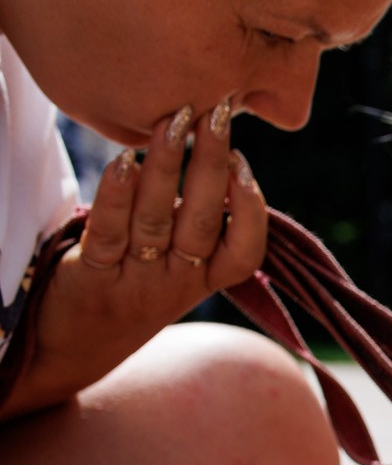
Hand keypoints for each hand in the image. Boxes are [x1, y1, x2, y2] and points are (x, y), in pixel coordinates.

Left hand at [5, 102, 266, 415]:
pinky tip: (126, 158)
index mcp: (201, 284)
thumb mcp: (172, 274)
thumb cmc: (126, 296)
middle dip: (213, 165)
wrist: (69, 351)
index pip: (244, 254)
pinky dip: (118, 194)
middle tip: (219, 113)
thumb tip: (213, 162)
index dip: (250, 211)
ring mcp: (134, 282)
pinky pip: (109, 231)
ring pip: (159, 221)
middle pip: (202, 224)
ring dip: (169, 166)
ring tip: (175, 120)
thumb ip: (192, 230)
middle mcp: (174, 286)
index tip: (244, 165)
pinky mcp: (91, 276)